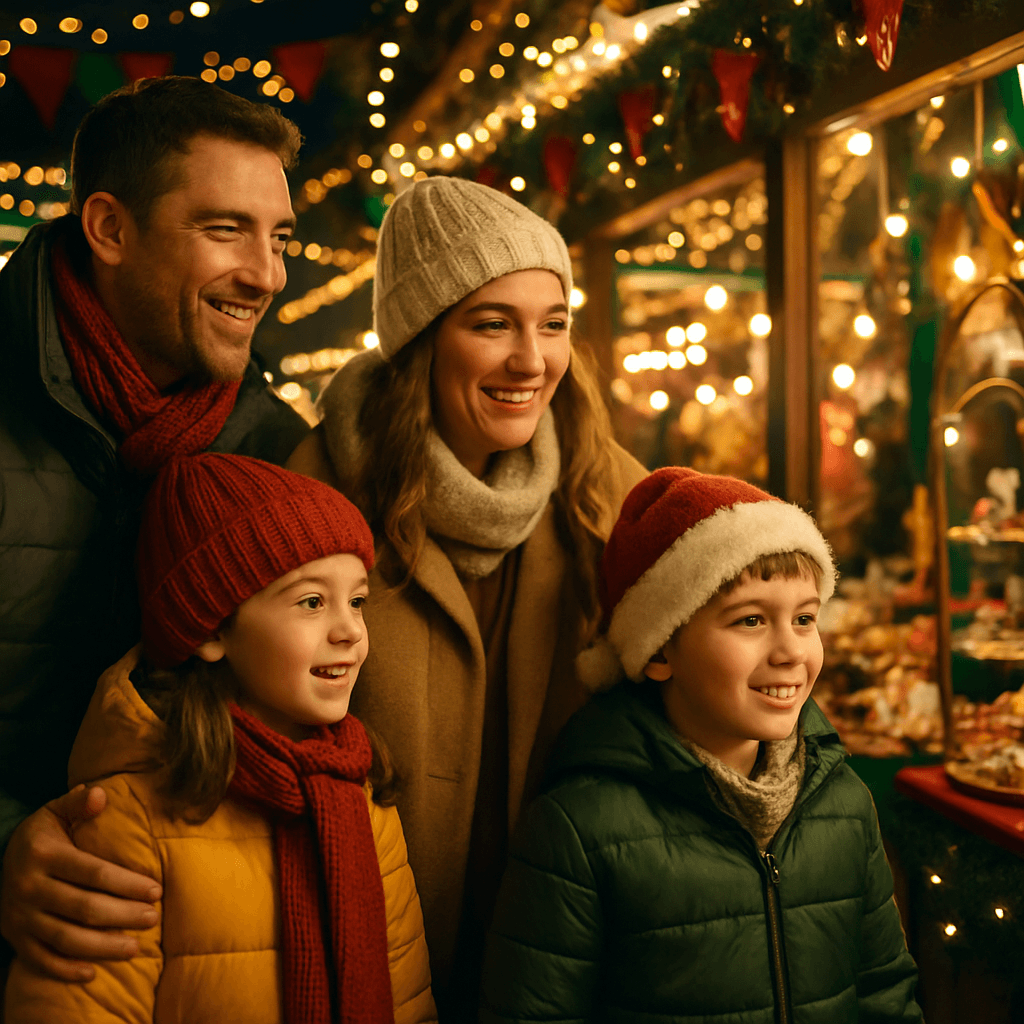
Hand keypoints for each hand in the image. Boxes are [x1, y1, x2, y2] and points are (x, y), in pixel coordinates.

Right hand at [1, 784, 161, 981]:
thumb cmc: (41, 837)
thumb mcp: (54, 813)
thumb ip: (78, 803)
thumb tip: (100, 794)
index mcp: (44, 856)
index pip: (93, 873)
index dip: (127, 883)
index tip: (156, 890)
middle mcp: (29, 889)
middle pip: (84, 908)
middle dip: (123, 915)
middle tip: (153, 918)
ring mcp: (20, 918)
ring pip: (66, 938)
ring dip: (102, 946)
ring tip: (135, 948)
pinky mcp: (15, 938)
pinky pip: (40, 960)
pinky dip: (65, 970)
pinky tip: (93, 973)